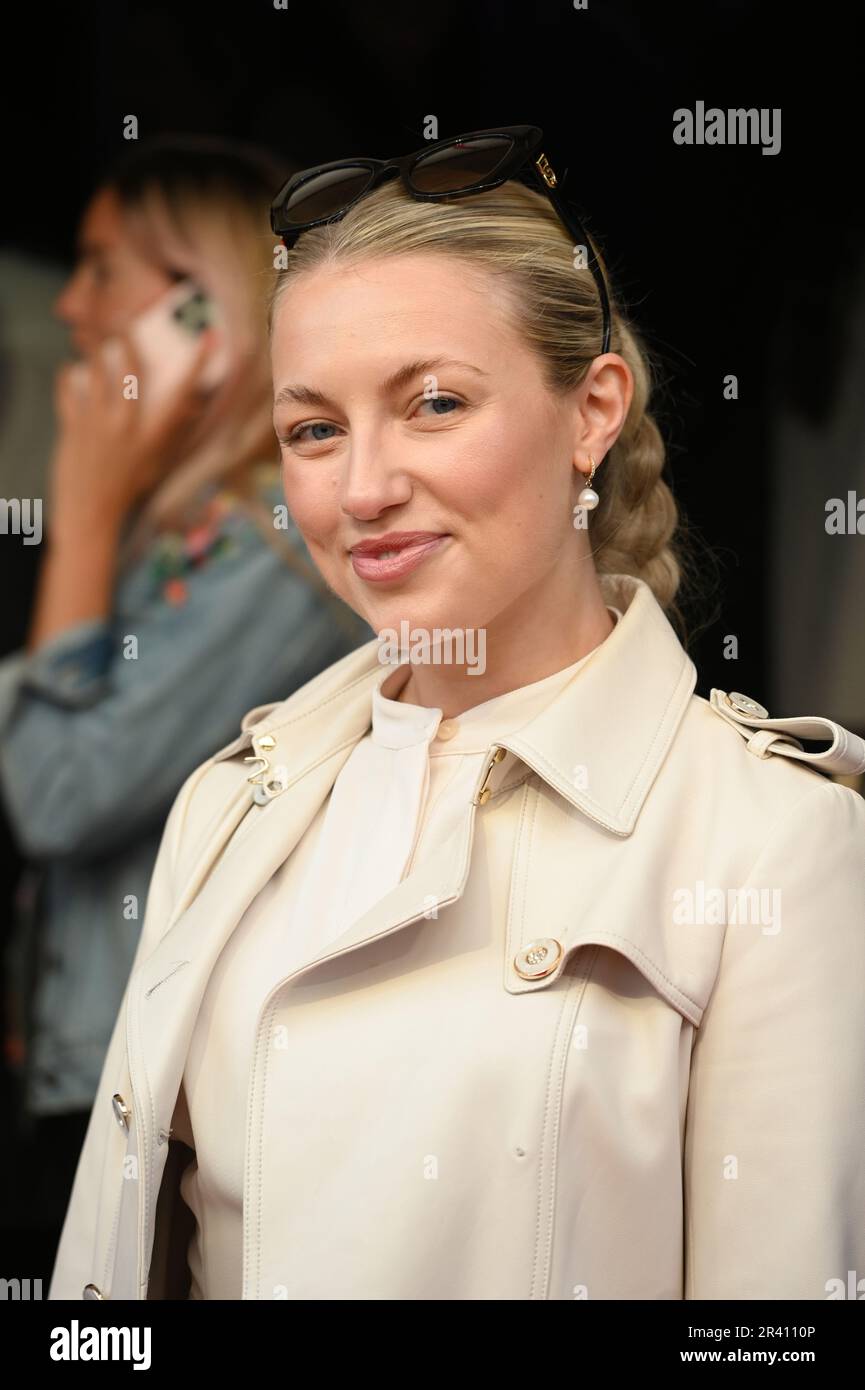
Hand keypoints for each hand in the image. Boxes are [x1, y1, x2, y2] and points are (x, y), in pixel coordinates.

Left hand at [49, 329, 217, 531]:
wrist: (91, 513)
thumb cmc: (128, 488)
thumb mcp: (158, 461)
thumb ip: (174, 432)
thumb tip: (191, 406)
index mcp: (156, 435)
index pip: (183, 392)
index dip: (198, 363)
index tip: (208, 336)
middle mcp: (130, 425)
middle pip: (130, 368)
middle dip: (125, 338)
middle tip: (120, 321)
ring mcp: (99, 425)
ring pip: (95, 371)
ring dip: (92, 350)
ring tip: (91, 337)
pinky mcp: (73, 428)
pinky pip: (68, 390)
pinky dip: (66, 377)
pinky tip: (68, 372)